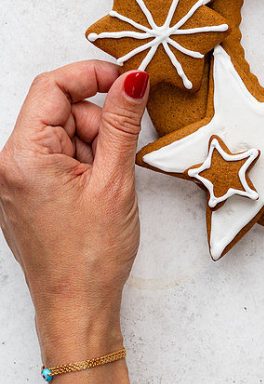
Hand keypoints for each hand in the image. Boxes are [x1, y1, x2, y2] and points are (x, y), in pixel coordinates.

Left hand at [0, 62, 148, 363]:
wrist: (77, 309)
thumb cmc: (91, 256)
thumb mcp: (115, 179)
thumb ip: (122, 121)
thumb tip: (132, 78)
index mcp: (22, 156)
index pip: (52, 87)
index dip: (92, 74)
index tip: (126, 79)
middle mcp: (9, 164)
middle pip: (60, 109)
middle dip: (97, 122)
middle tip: (118, 156)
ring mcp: (16, 178)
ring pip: (64, 131)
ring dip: (94, 145)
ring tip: (106, 185)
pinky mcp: (27, 190)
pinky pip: (59, 154)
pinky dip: (85, 161)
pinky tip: (96, 190)